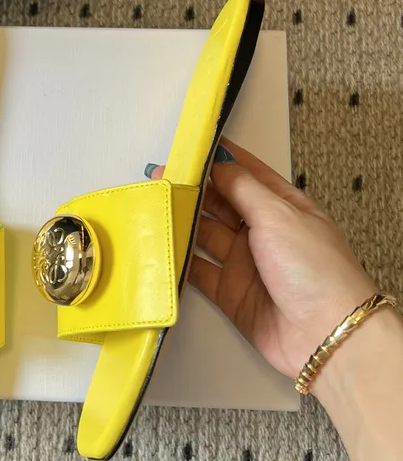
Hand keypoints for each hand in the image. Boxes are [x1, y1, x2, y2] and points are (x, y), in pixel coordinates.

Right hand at [148, 137, 375, 379]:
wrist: (326, 335)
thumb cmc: (314, 268)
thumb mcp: (278, 215)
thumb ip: (242, 188)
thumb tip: (219, 164)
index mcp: (280, 205)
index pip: (245, 172)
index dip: (218, 158)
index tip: (189, 147)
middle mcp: (261, 230)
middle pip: (219, 202)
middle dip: (192, 188)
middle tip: (161, 176)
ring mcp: (244, 261)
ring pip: (204, 233)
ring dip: (182, 220)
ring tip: (155, 205)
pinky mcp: (229, 291)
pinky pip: (198, 269)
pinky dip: (179, 259)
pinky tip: (162, 245)